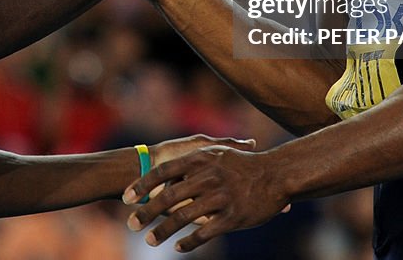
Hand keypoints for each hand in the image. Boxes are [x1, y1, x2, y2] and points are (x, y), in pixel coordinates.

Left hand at [122, 145, 290, 252]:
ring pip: (183, 218)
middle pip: (168, 198)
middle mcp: (207, 178)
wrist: (276, 174)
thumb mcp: (216, 155)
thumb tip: (167, 176)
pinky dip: (188, 242)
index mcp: (200, 161)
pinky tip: (178, 248)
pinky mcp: (232, 217)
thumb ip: (192, 162)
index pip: (163, 173)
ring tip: (149, 240)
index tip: (126, 198)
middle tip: (131, 224)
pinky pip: (205, 232)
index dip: (142, 186)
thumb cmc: (243, 164)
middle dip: (147, 213)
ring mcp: (220, 198)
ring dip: (163, 231)